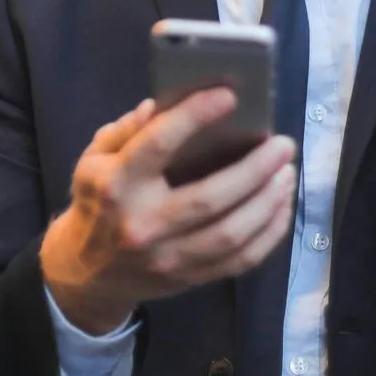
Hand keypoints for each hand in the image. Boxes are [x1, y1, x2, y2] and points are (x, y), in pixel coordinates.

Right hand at [40, 89, 297, 334]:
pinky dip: (269, 233)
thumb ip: (127, 130)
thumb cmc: (98, 202)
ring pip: (231, 234)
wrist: (87, 272)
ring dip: (268, 201)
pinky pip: (240, 260)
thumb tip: (162, 103)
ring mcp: (168, 258)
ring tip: (288, 173)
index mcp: (115, 185)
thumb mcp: (95, 159)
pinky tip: (281, 206)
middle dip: (255, 169)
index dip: (195, 116)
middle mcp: (142, 225)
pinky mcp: (189, 279)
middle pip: (209, 199)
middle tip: (283, 145)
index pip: (158, 145)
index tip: (229, 96)